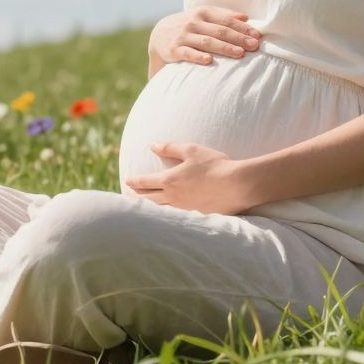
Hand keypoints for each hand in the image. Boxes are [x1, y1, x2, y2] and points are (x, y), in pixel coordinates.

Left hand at [123, 141, 253, 214]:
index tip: (127, 181)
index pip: (145, 182)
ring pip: (160, 211)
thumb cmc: (214, 164)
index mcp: (169, 180)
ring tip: (142, 210)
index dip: (134, 181)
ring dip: (148, 209)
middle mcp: (173, 197)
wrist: (236, 185)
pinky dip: (165, 217)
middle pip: (148, 199)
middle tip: (128, 198)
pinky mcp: (195, 217)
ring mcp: (184, 209)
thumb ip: (170, 148)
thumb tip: (152, 145)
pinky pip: (175, 218)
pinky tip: (165, 218)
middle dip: (136, 197)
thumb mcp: (191, 150)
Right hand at [148, 6, 260, 67]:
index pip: (226, 19)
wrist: (158, 35)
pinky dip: (198, 56)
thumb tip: (246, 17)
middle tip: (254, 46)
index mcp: (203, 12)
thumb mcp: (203, 16)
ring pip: (207, 42)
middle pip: (220, 31)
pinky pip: (188, 53)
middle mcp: (193, 22)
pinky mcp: (174, 49)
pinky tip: (209, 61)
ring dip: (225, 48)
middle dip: (239, 38)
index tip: (257, 36)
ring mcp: (183, 35)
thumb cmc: (189, 26)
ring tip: (239, 54)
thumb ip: (223, 15)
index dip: (243, 27)